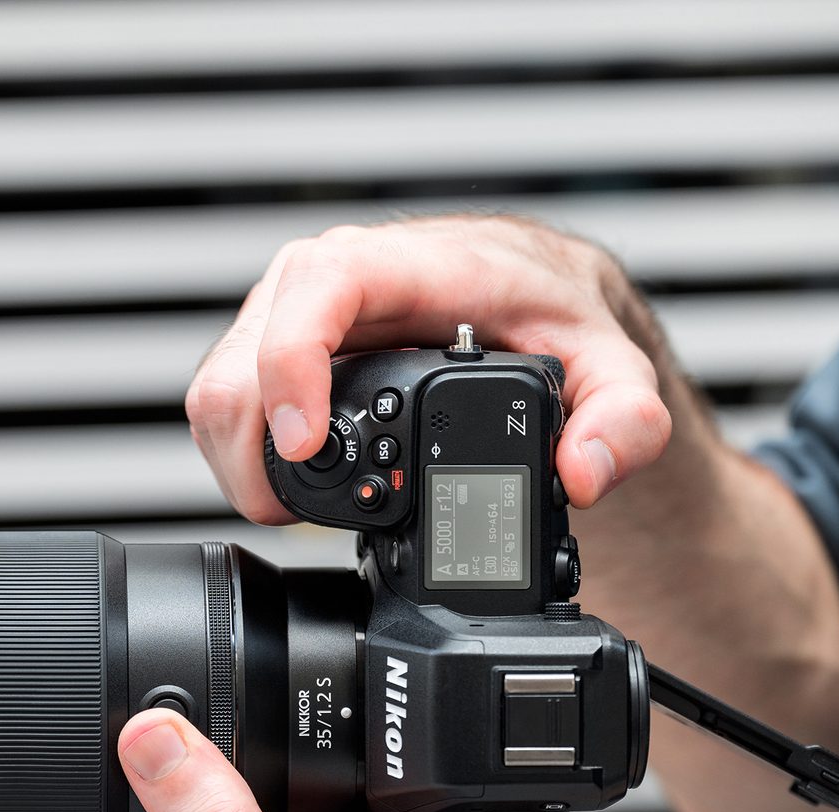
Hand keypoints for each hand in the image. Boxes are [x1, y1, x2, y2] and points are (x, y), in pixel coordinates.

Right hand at [186, 215, 672, 523]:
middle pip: (241, 364)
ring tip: (295, 509)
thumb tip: (583, 473)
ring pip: (217, 393)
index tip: (304, 443)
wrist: (523, 292)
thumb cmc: (546, 311)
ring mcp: (288, 315)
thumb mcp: (607, 360)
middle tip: (303, 515)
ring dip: (239, 465)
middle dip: (256, 456)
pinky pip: (223, 405)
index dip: (291, 366)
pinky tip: (288, 486)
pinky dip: (240, 457)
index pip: (317, 291)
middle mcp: (326, 283)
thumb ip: (621, 417)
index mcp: (400, 268)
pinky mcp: (270, 348)